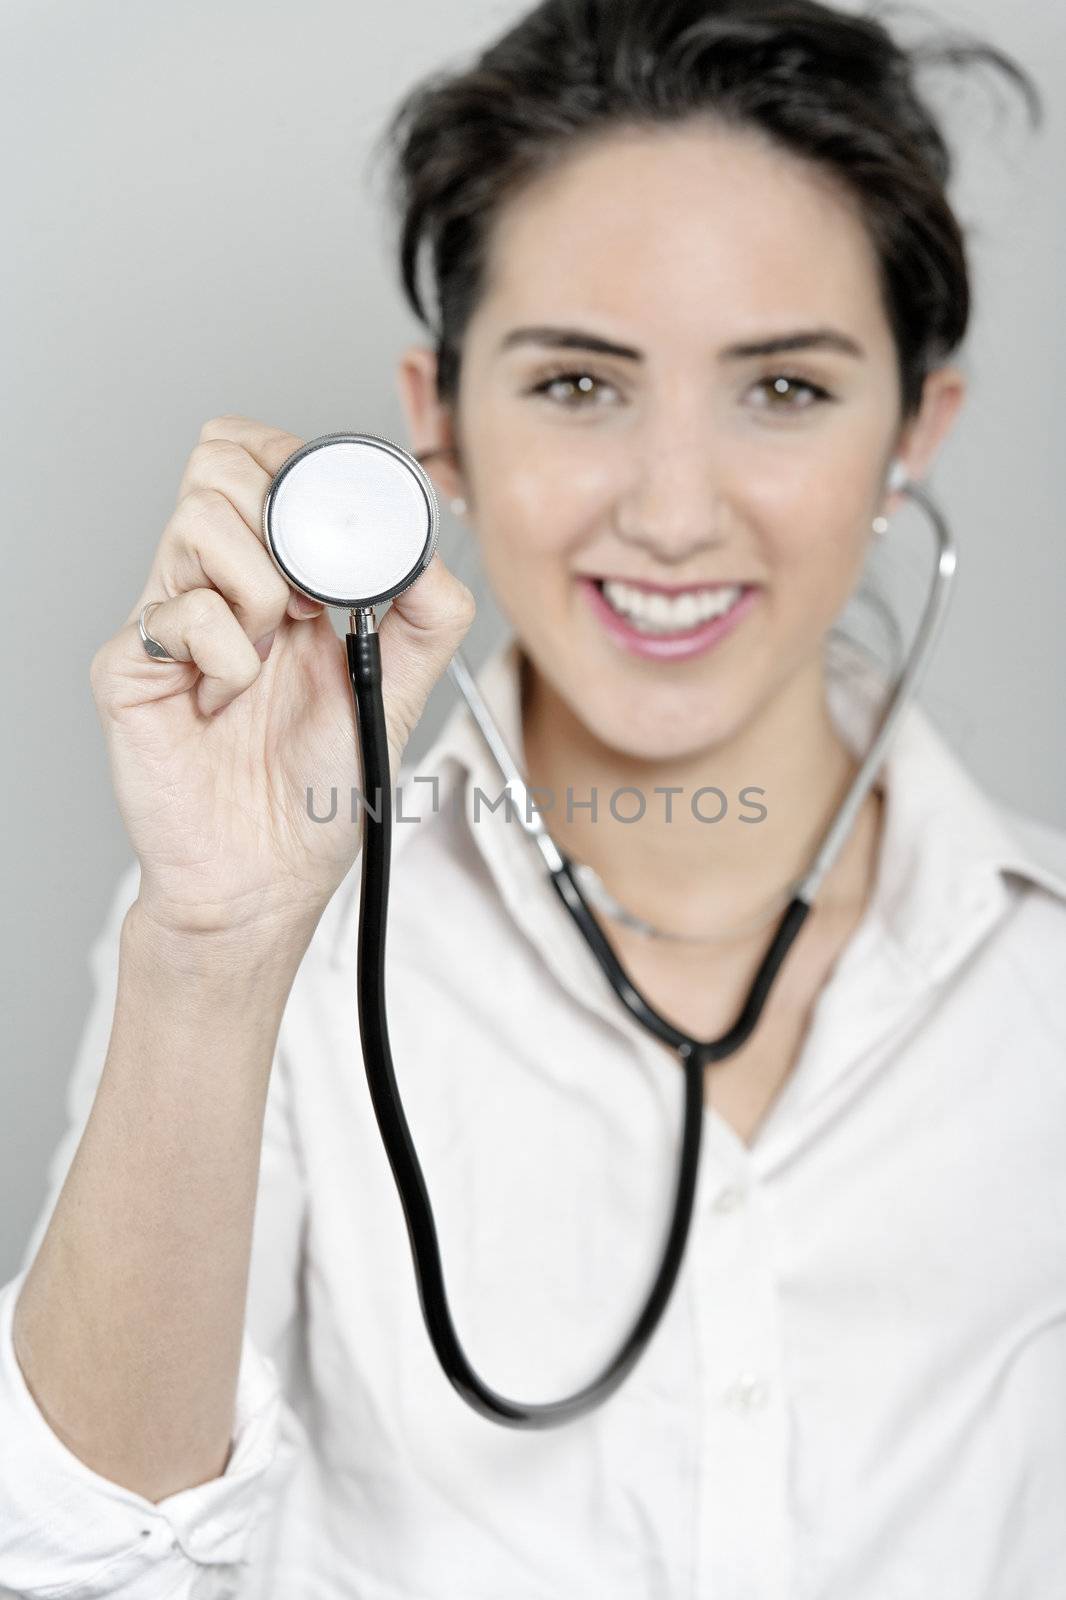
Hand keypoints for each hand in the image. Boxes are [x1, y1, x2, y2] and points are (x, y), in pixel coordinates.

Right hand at [90, 415, 475, 942]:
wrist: (268, 878)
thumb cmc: (315, 791)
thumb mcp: (398, 689)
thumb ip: (426, 614)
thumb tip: (430, 548)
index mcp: (269, 571)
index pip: (251, 453)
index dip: (294, 464)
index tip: (338, 530)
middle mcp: (211, 582)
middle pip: (217, 461)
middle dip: (283, 520)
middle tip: (310, 602)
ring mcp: (166, 620)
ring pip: (200, 521)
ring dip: (264, 590)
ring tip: (271, 657)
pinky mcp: (130, 667)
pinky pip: (183, 612)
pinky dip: (230, 659)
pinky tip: (228, 703)